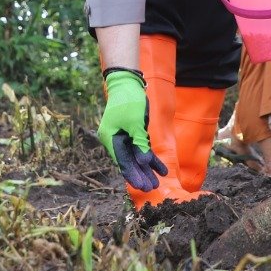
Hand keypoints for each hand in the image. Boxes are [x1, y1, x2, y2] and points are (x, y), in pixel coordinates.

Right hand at [98, 69, 166, 190]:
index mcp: (110, 138)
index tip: (142, 186)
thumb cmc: (129, 101)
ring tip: (157, 181)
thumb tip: (143, 163)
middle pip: (129, 161)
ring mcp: (124, 137)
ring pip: (136, 157)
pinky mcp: (132, 133)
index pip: (122, 161)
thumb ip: (140, 144)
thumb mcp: (135, 123)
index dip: (133, 174)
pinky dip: (151, 157)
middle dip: (141, 174)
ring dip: (147, 168)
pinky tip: (161, 168)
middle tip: (151, 188)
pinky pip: (142, 148)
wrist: (128, 83)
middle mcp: (115, 140)